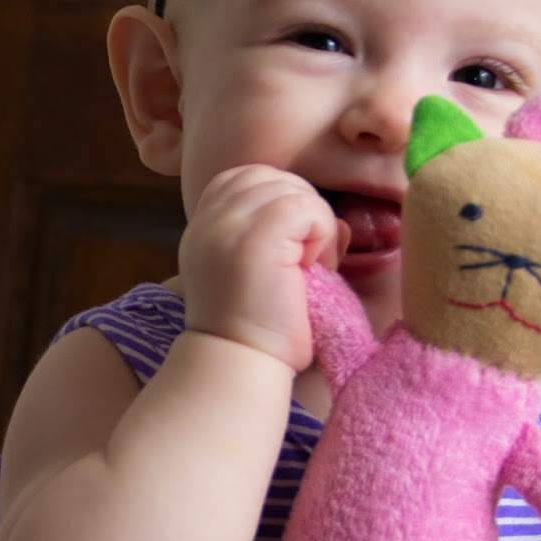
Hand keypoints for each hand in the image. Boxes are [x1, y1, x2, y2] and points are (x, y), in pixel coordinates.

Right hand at [179, 166, 347, 372]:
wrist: (239, 363)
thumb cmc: (255, 332)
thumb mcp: (258, 272)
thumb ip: (280, 236)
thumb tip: (337, 221)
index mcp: (203, 226)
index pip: (247, 178)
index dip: (279, 204)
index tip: (286, 251)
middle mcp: (209, 218)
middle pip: (271, 176)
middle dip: (300, 211)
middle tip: (303, 261)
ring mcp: (229, 223)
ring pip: (293, 189)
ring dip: (313, 226)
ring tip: (307, 268)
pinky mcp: (258, 235)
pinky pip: (307, 207)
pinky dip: (322, 235)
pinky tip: (311, 269)